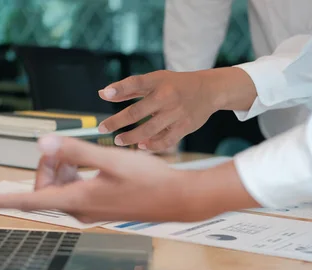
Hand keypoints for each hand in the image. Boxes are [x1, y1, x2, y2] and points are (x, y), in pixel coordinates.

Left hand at [0, 135, 257, 222]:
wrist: (177, 199)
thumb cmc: (148, 181)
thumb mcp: (110, 160)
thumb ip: (75, 152)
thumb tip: (42, 144)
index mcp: (77, 200)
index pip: (29, 201)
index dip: (1, 199)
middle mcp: (78, 210)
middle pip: (43, 189)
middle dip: (48, 166)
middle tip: (67, 148)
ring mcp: (88, 211)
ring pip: (59, 189)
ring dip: (63, 169)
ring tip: (83, 154)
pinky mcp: (98, 207)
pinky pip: (73, 191)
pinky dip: (74, 175)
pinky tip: (92, 164)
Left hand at [97, 68, 255, 151]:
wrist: (209, 90)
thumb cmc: (175, 85)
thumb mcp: (155, 80)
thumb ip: (129, 89)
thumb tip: (103, 94)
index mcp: (158, 81)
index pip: (137, 82)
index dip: (120, 88)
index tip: (106, 94)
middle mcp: (167, 96)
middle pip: (138, 111)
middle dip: (117, 121)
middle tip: (102, 128)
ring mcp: (177, 113)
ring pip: (149, 129)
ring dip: (131, 137)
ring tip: (119, 141)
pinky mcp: (185, 127)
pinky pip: (165, 140)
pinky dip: (152, 145)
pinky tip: (141, 146)